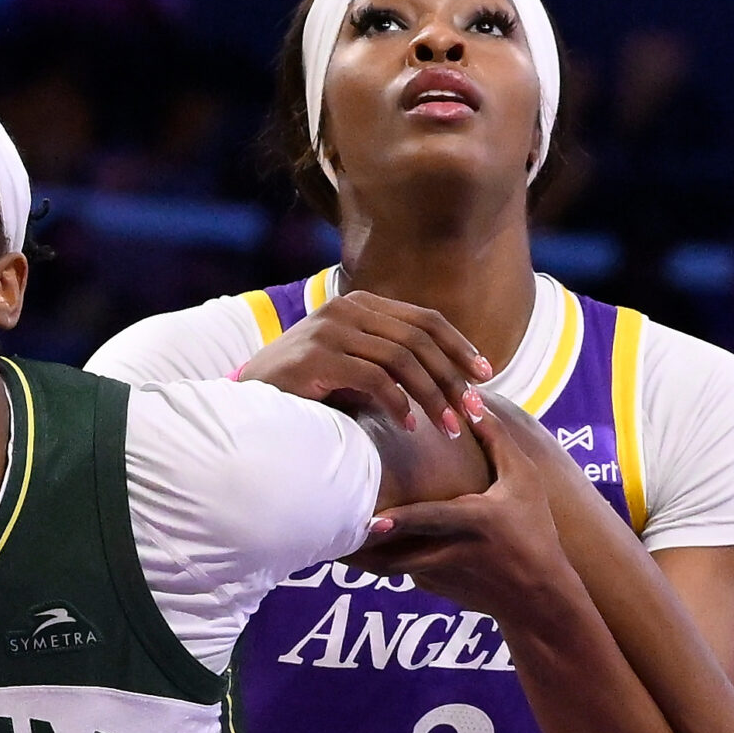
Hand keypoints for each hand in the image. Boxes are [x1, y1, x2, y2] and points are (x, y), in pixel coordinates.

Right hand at [239, 290, 491, 434]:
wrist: (249, 399)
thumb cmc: (307, 389)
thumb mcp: (354, 366)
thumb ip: (391, 362)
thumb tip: (449, 381)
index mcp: (361, 304)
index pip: (425, 319)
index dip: (459, 346)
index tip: (484, 375)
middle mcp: (347, 309)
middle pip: (419, 338)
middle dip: (452, 377)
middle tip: (473, 411)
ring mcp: (330, 330)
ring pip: (402, 359)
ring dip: (432, 397)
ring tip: (449, 427)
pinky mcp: (317, 357)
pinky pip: (374, 378)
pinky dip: (398, 404)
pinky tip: (410, 426)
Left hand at [345, 399, 565, 615]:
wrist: (538, 597)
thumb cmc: (533, 528)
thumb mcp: (523, 480)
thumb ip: (496, 440)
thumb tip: (470, 399)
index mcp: (474, 522)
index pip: (431, 520)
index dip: (401, 521)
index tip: (369, 521)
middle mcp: (451, 553)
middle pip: (393, 555)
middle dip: (358, 549)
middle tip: (322, 532)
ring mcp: (438, 576)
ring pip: (389, 566)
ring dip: (360, 557)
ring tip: (327, 540)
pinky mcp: (431, 589)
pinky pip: (400, 569)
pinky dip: (381, 557)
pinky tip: (359, 545)